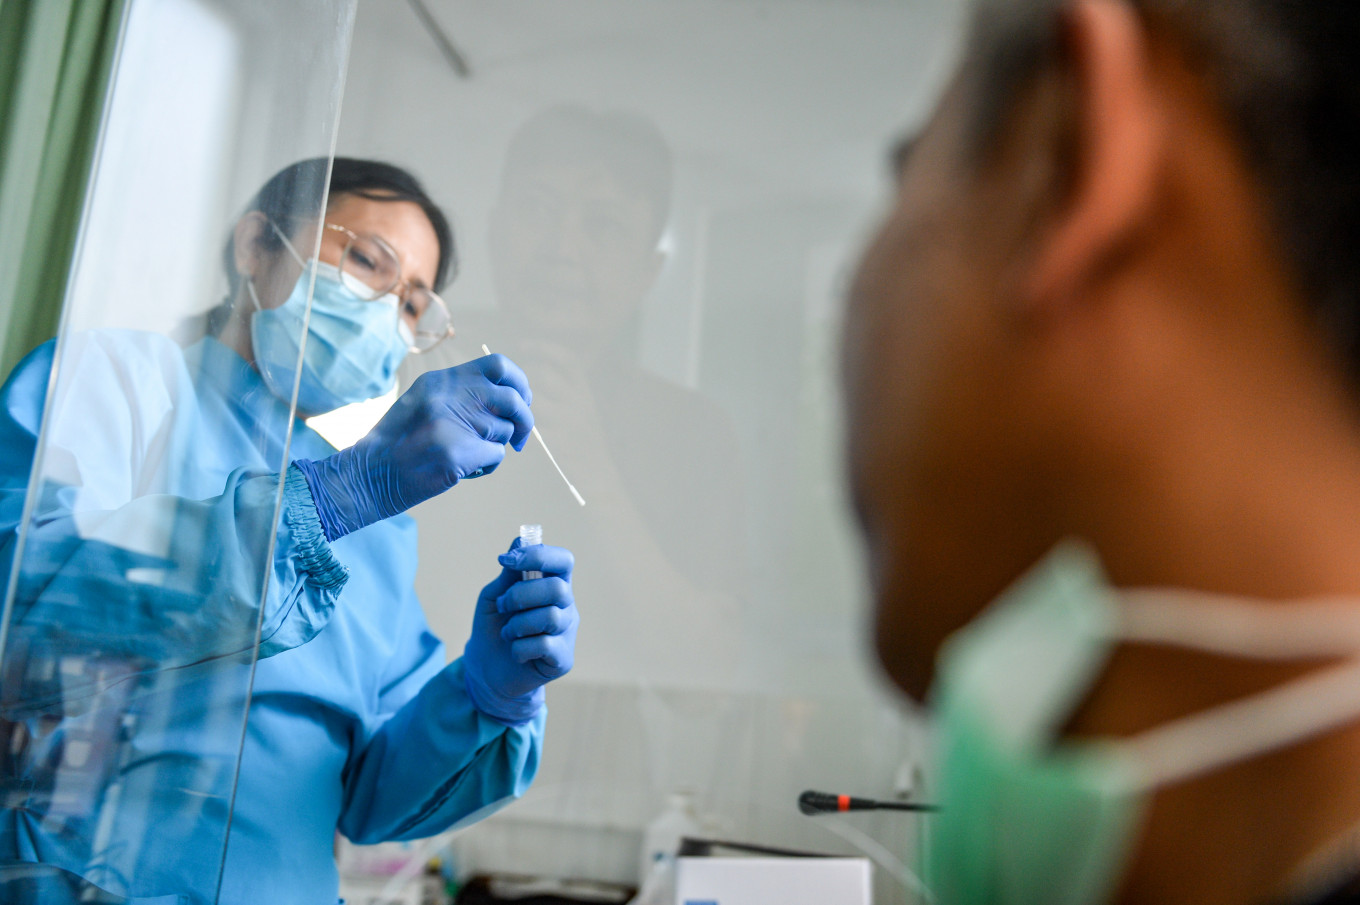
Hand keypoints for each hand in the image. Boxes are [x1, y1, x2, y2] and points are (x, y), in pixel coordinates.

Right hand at [294, 354, 532, 539]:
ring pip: (504, 431)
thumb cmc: (397, 446)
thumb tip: (508, 400)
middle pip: (511, 399)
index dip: (519, 382)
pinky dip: (488, 466)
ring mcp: (451, 424)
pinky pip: (496, 455)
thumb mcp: (423, 404)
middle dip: (524, 419)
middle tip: (520, 438)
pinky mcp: (455, 453)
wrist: (366, 477)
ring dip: (496, 447)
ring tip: (471, 456)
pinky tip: (466, 471)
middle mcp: (446, 396)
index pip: (498, 365)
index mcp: (439, 381)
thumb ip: (460, 396)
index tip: (522, 400)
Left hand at [462, 538, 577, 723]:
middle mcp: (566, 606)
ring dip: (517, 625)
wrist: (486, 670)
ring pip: (549, 617)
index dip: (539, 556)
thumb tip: (519, 540)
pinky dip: (519, 648)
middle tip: (503, 606)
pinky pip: (544, 645)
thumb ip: (510, 573)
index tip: (508, 561)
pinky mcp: (563, 660)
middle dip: (520, 595)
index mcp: (553, 584)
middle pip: (557, 588)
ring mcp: (567, 633)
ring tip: (508, 633)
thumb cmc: (494, 626)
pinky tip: (516, 653)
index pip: (564, 561)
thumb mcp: (495, 596)